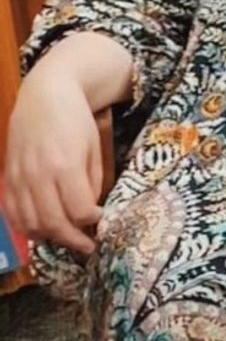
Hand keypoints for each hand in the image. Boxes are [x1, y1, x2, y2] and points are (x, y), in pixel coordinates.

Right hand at [5, 59, 107, 255]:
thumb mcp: (94, 148)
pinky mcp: (8, 178)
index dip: (93, 221)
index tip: (101, 220)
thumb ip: (91, 182)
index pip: (79, 210)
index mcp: (65, 166)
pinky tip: (43, 229)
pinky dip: (27, 228)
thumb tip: (88, 213)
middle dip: (73, 240)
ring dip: (50, 238)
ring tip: (67, 238)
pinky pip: (13, 214)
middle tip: (88, 246)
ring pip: (30, 224)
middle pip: (53, 223)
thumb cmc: (77, 119)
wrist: (45, 95)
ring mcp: (19, 178)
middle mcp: (38, 176)